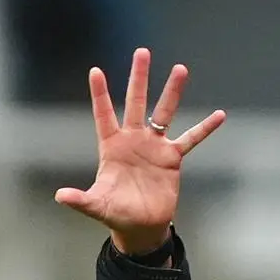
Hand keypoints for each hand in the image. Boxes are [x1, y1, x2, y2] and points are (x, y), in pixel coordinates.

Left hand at [55, 48, 226, 253]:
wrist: (140, 226)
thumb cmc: (115, 214)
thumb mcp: (96, 205)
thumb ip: (79, 199)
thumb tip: (60, 196)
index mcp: (111, 148)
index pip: (103, 115)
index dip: (100, 94)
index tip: (95, 70)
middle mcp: (133, 141)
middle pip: (135, 103)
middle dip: (139, 79)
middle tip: (142, 52)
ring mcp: (153, 147)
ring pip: (164, 113)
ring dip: (172, 92)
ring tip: (180, 69)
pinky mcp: (172, 158)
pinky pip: (190, 139)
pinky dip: (204, 129)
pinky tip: (219, 115)